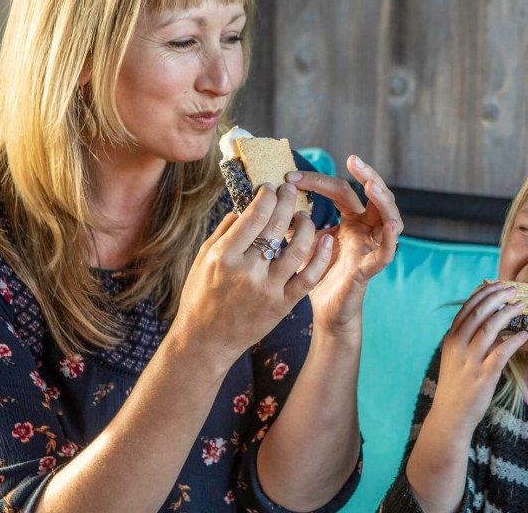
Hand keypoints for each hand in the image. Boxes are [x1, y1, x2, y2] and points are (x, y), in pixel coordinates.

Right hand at [168, 183, 333, 370]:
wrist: (206, 340)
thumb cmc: (201, 296)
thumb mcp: (203, 259)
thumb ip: (224, 231)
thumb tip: (245, 205)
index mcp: (224, 256)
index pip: (253, 216)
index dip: (267, 196)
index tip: (272, 187)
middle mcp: (247, 271)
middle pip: (276, 226)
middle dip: (286, 202)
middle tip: (290, 190)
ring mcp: (267, 289)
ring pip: (298, 249)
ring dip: (306, 225)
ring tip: (304, 215)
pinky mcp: (282, 305)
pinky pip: (308, 277)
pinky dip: (321, 256)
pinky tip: (325, 239)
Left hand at [286, 155, 402, 336]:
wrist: (325, 310)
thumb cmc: (316, 276)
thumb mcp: (303, 243)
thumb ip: (294, 224)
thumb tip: (267, 201)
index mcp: (350, 220)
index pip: (339, 191)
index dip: (317, 181)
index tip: (290, 176)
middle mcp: (365, 230)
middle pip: (375, 196)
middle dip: (367, 176)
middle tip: (354, 159)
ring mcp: (371, 247)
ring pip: (389, 218)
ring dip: (383, 200)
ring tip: (372, 186)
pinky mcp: (370, 268)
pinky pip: (387, 253)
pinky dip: (392, 241)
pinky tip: (391, 227)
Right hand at [431, 282, 527, 433]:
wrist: (450, 414)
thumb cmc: (457, 384)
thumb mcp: (455, 357)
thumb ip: (468, 338)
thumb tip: (489, 319)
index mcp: (451, 338)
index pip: (467, 308)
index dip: (484, 293)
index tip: (498, 284)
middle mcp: (458, 345)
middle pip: (480, 312)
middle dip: (498, 297)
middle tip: (514, 289)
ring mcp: (471, 360)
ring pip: (491, 327)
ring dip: (508, 313)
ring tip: (522, 305)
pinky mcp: (484, 375)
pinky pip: (502, 352)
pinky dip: (514, 340)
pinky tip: (524, 334)